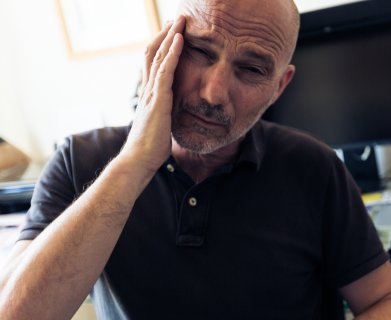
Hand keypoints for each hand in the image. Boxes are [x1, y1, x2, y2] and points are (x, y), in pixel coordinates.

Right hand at [120, 17, 184, 173]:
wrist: (140, 160)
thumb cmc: (151, 148)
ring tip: (180, 20)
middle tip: (176, 19)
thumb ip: (165, 113)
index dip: (163, 46)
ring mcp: (152, 92)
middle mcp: (148, 88)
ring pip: (159, 56)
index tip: (174, 33)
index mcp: (149, 94)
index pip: (154, 63)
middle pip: (154, 52)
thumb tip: (172, 113)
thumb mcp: (161, 124)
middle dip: (165, 34)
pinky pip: (166, 70)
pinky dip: (173, 52)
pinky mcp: (158, 99)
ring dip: (170, 36)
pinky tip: (180, 39)